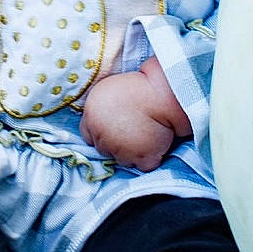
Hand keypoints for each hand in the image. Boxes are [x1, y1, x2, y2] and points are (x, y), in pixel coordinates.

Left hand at [79, 55, 191, 172]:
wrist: (163, 93)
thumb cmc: (139, 85)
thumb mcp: (108, 89)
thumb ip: (101, 110)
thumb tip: (103, 120)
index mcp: (92, 118)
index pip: (88, 136)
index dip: (102, 133)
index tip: (113, 129)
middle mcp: (102, 138)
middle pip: (104, 150)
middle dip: (116, 143)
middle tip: (131, 131)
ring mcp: (121, 151)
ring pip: (123, 160)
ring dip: (132, 153)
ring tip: (144, 137)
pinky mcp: (142, 159)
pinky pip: (143, 166)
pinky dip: (150, 159)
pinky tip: (155, 146)